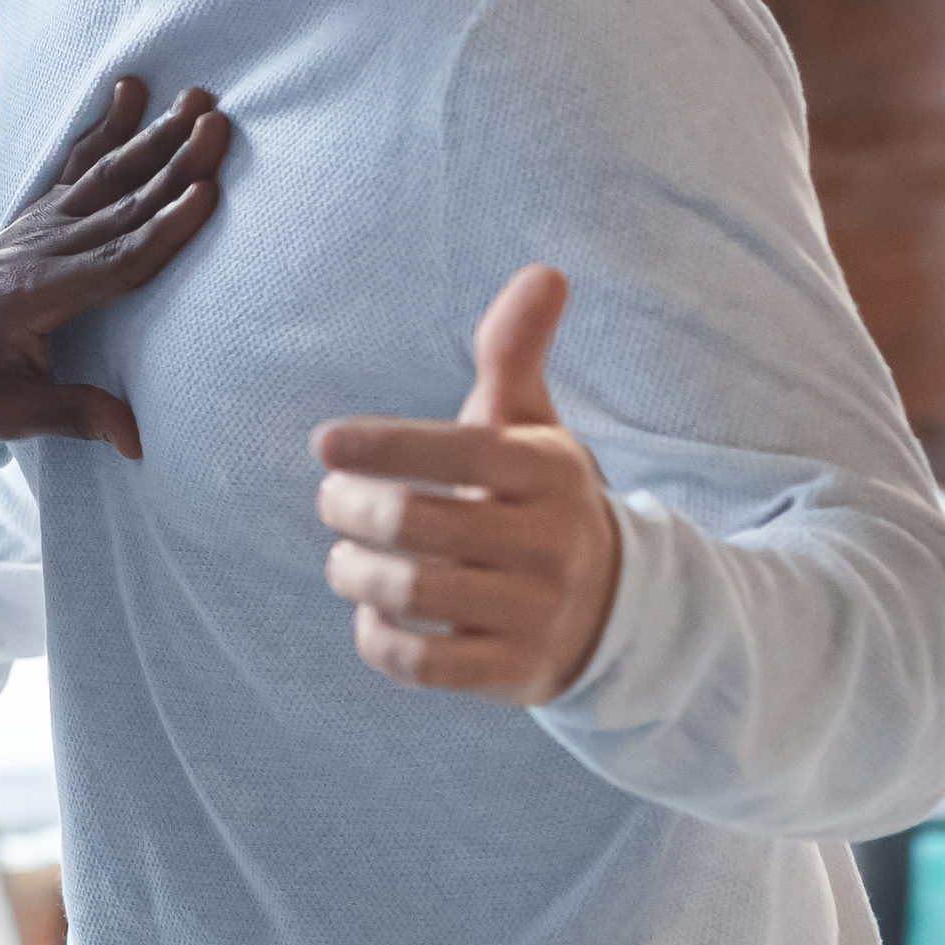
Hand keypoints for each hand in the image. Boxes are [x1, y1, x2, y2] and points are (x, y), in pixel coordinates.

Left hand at [0, 77, 230, 457]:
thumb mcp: (4, 411)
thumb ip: (70, 415)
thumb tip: (135, 439)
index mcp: (42, 295)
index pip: (115, 261)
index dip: (163, 229)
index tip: (207, 195)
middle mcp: (46, 248)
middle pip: (123, 205)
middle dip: (174, 165)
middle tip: (219, 125)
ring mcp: (44, 224)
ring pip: (107, 176)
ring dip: (154, 137)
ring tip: (196, 100)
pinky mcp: (43, 212)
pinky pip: (78, 163)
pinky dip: (106, 125)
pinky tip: (130, 88)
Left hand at [312, 264, 621, 706]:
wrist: (618, 608)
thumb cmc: (542, 499)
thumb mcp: (535, 427)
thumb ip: (518, 352)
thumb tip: (544, 270)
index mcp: (551, 474)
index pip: (460, 451)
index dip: (384, 445)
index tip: (326, 443)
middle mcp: (551, 544)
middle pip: (416, 523)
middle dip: (351, 508)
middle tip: (332, 499)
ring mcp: (535, 614)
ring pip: (410, 593)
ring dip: (352, 572)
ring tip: (343, 556)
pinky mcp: (514, 674)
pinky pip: (421, 663)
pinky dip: (378, 637)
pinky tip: (374, 613)